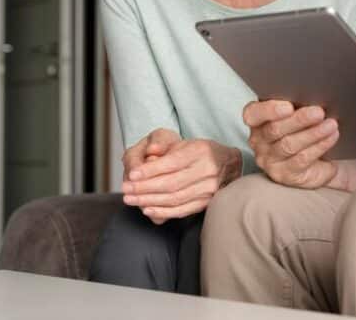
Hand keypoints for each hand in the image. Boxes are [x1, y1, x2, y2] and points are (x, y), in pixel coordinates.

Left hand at [121, 136, 241, 223]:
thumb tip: (149, 151)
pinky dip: (162, 212)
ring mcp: (209, 189)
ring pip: (174, 198)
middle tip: (125, 189)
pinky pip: (182, 210)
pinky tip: (147, 209)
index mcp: (200, 151)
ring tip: (130, 199)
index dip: (149, 171)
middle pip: (171, 183)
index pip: (171, 163)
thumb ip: (165, 147)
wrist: (229, 164)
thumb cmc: (201, 152)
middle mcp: (207, 170)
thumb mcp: (185, 143)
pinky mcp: (207, 202)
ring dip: (149, 201)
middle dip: (144, 188)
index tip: (131, 175)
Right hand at [243, 100, 338, 188]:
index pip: (252, 114)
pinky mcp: (284, 174)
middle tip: (319, 112)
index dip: (269, 110)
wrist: (319, 158)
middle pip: (274, 129)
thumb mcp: (297, 114)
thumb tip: (313, 95)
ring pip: (289, 145)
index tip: (289, 106)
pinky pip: (301, 159)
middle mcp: (259, 141)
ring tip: (331, 125)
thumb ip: (297, 105)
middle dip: (299, 120)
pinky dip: (319, 146)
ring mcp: (269, 160)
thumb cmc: (304, 129)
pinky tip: (331, 137)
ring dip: (313, 133)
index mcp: (257, 121)